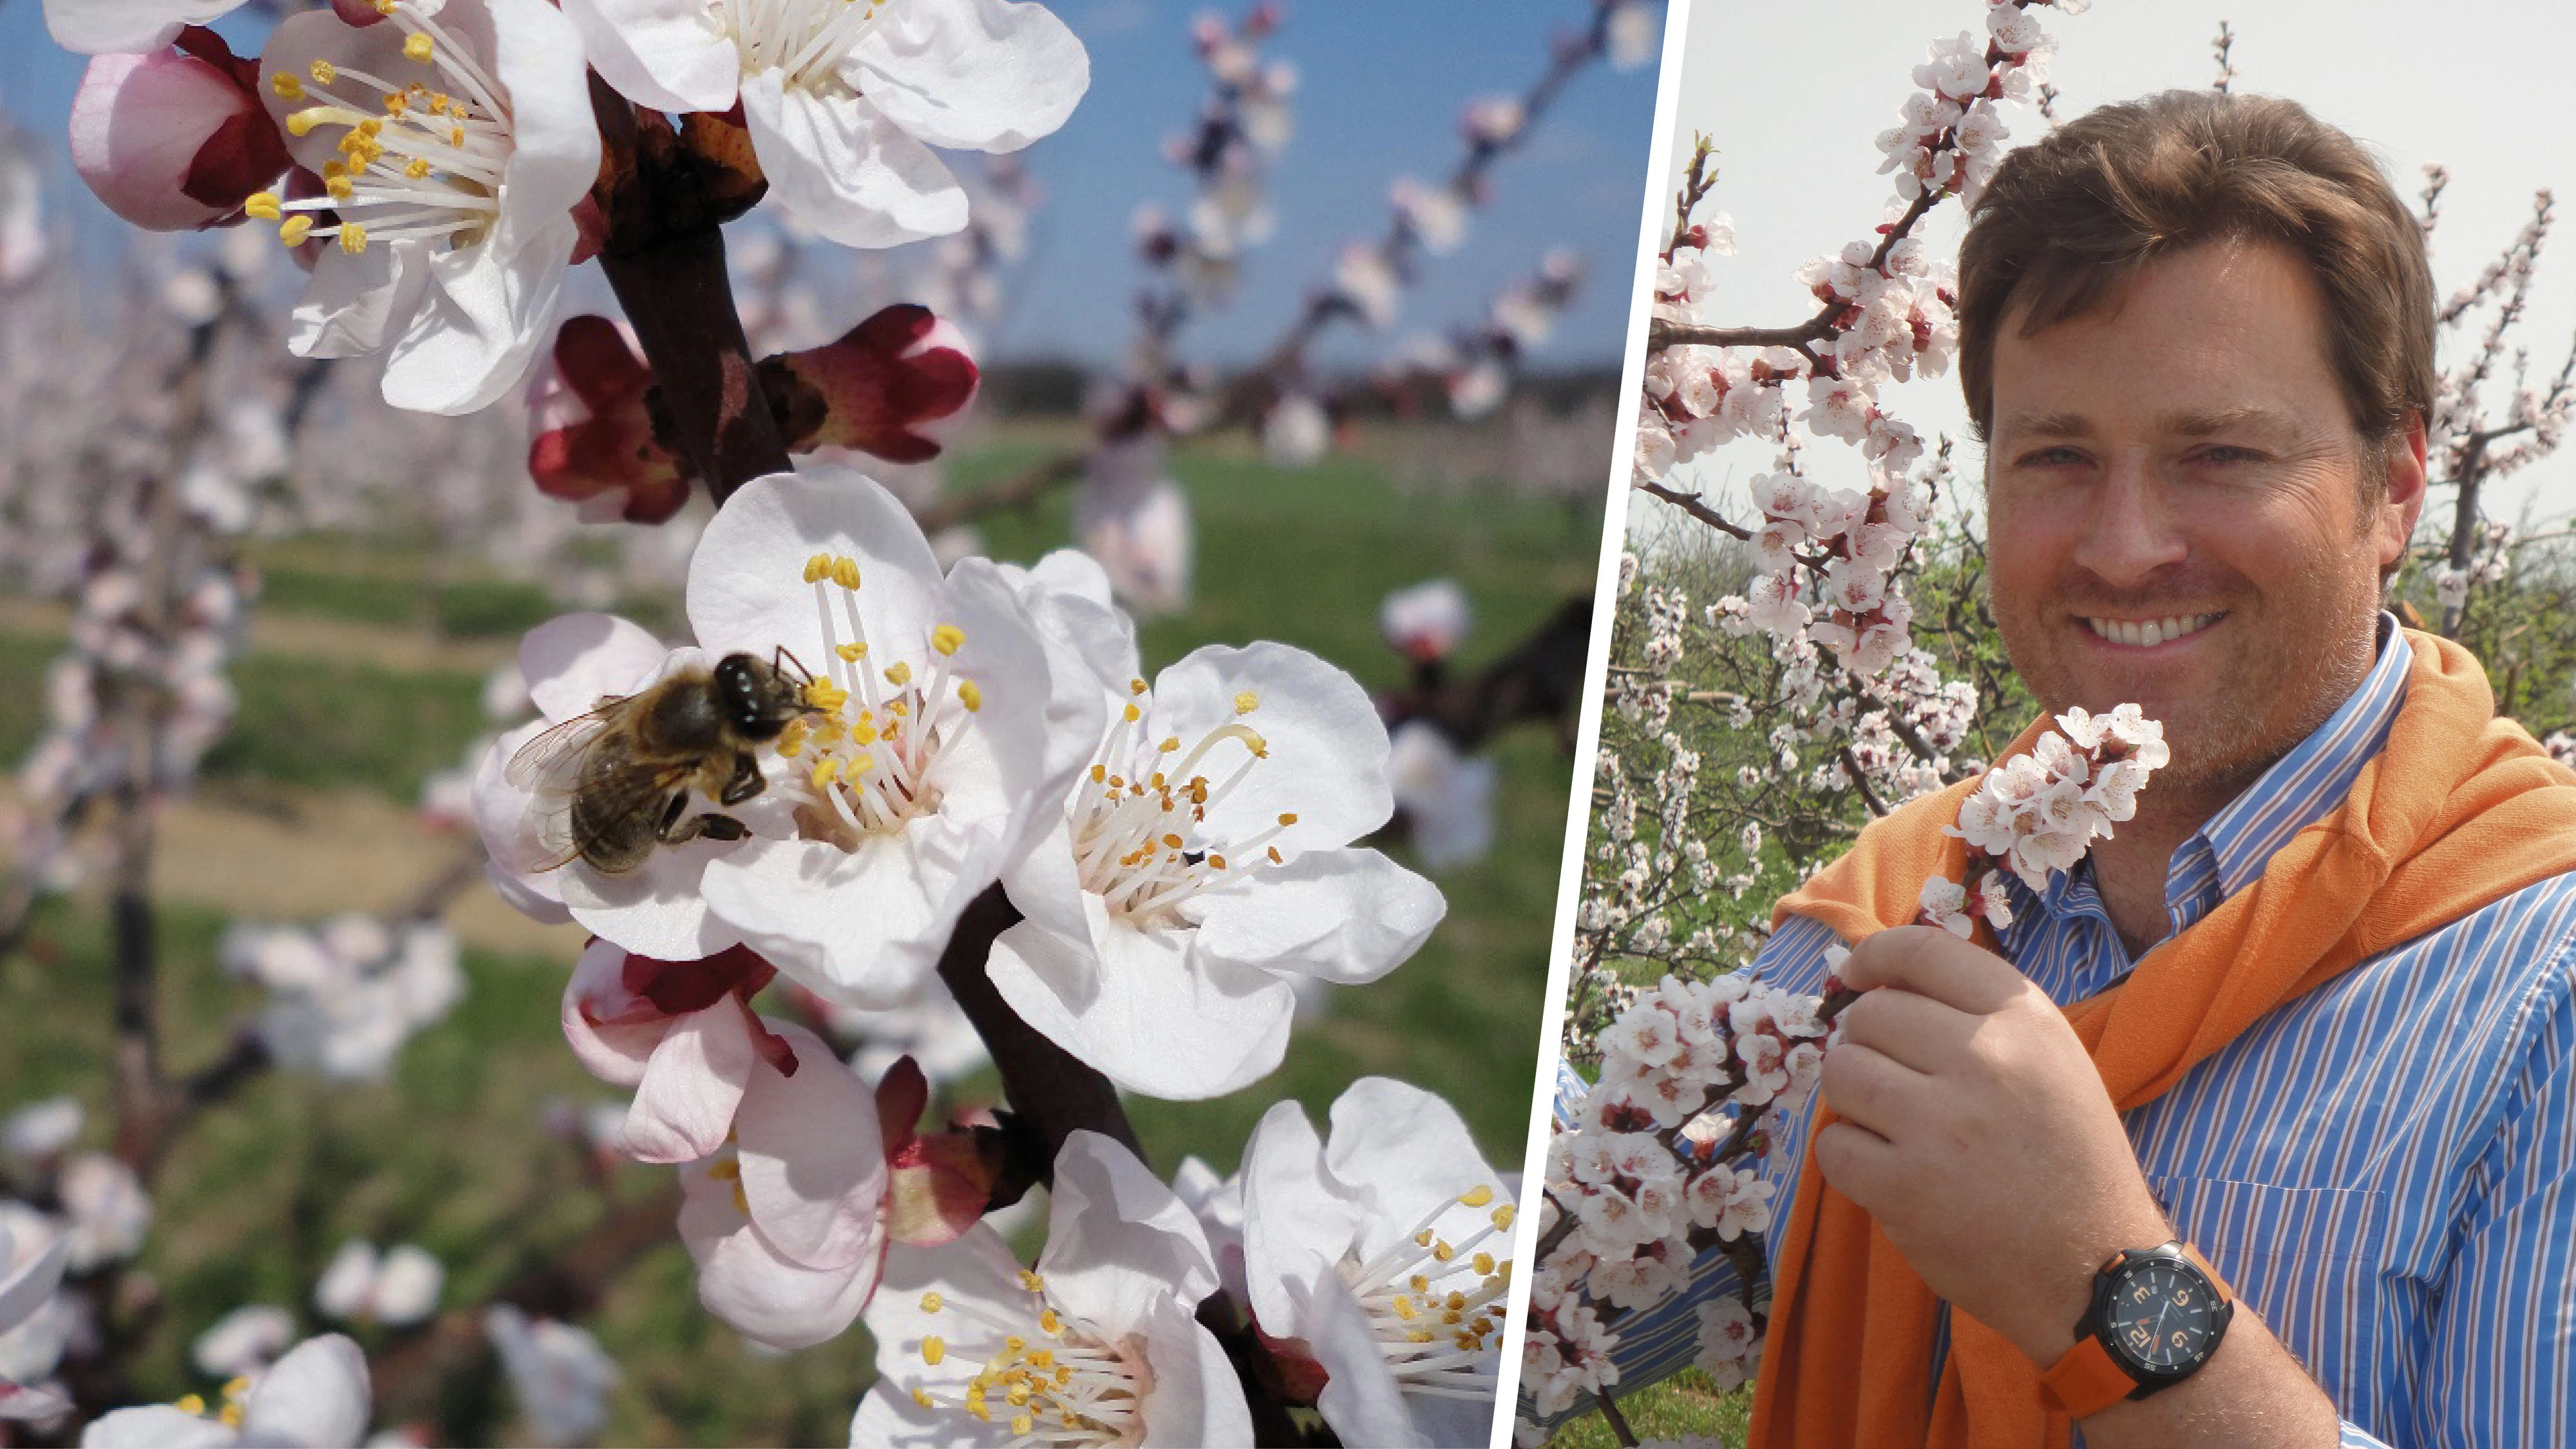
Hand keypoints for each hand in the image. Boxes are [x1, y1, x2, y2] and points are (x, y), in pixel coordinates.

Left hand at [1814, 925, 2170, 1364]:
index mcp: (2024, 1021)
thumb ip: (1980, 1016)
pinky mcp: (1903, 1187)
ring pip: (1840, 1072)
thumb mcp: (2053, 1061)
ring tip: (1892, 1125)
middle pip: (1869, 1015)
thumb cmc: (2070, 1160)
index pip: (1922, 951)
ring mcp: (1939, 1125)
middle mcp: (1984, 1060)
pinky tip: (1889, 1172)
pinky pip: (1833, 1144)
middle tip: (1898, 1083)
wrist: (2096, 1270)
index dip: (1874, 956)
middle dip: (1868, 1044)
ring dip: (1853, 1097)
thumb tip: (1883, 983)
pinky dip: (1849, 1157)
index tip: (1857, 976)